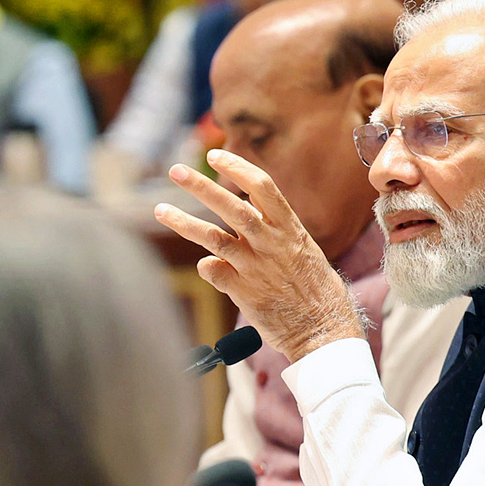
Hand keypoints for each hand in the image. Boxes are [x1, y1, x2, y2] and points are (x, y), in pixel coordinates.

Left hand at [154, 150, 365, 361]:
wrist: (324, 330)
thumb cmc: (316, 290)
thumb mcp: (303, 250)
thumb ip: (275, 231)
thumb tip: (250, 212)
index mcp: (290, 228)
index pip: (261, 186)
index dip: (237, 167)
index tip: (215, 155)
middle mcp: (271, 244)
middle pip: (231, 206)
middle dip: (200, 186)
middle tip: (176, 170)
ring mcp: (256, 267)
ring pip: (213, 237)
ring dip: (184, 222)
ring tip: (160, 210)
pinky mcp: (244, 292)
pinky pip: (214, 271)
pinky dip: (205, 266)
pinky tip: (205, 266)